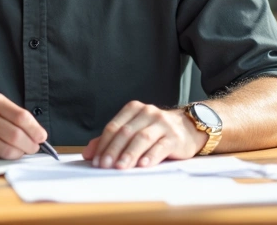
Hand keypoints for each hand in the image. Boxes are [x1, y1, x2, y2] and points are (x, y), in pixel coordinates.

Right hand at [0, 93, 47, 158]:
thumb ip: (16, 117)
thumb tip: (38, 136)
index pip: (22, 117)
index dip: (35, 130)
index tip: (42, 137)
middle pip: (16, 135)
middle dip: (30, 145)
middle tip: (34, 148)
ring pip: (7, 149)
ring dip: (20, 154)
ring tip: (21, 152)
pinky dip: (5, 158)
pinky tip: (6, 153)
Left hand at [82, 101, 205, 168]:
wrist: (188, 128)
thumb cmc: (155, 131)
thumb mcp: (133, 130)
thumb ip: (111, 140)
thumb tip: (88, 153)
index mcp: (134, 109)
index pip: (114, 126)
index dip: (104, 144)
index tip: (96, 161)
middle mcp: (148, 113)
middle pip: (126, 132)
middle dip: (114, 150)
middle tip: (105, 166)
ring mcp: (162, 124)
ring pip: (142, 138)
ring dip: (130, 154)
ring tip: (121, 167)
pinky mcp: (175, 137)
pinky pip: (161, 146)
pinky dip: (150, 156)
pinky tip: (143, 165)